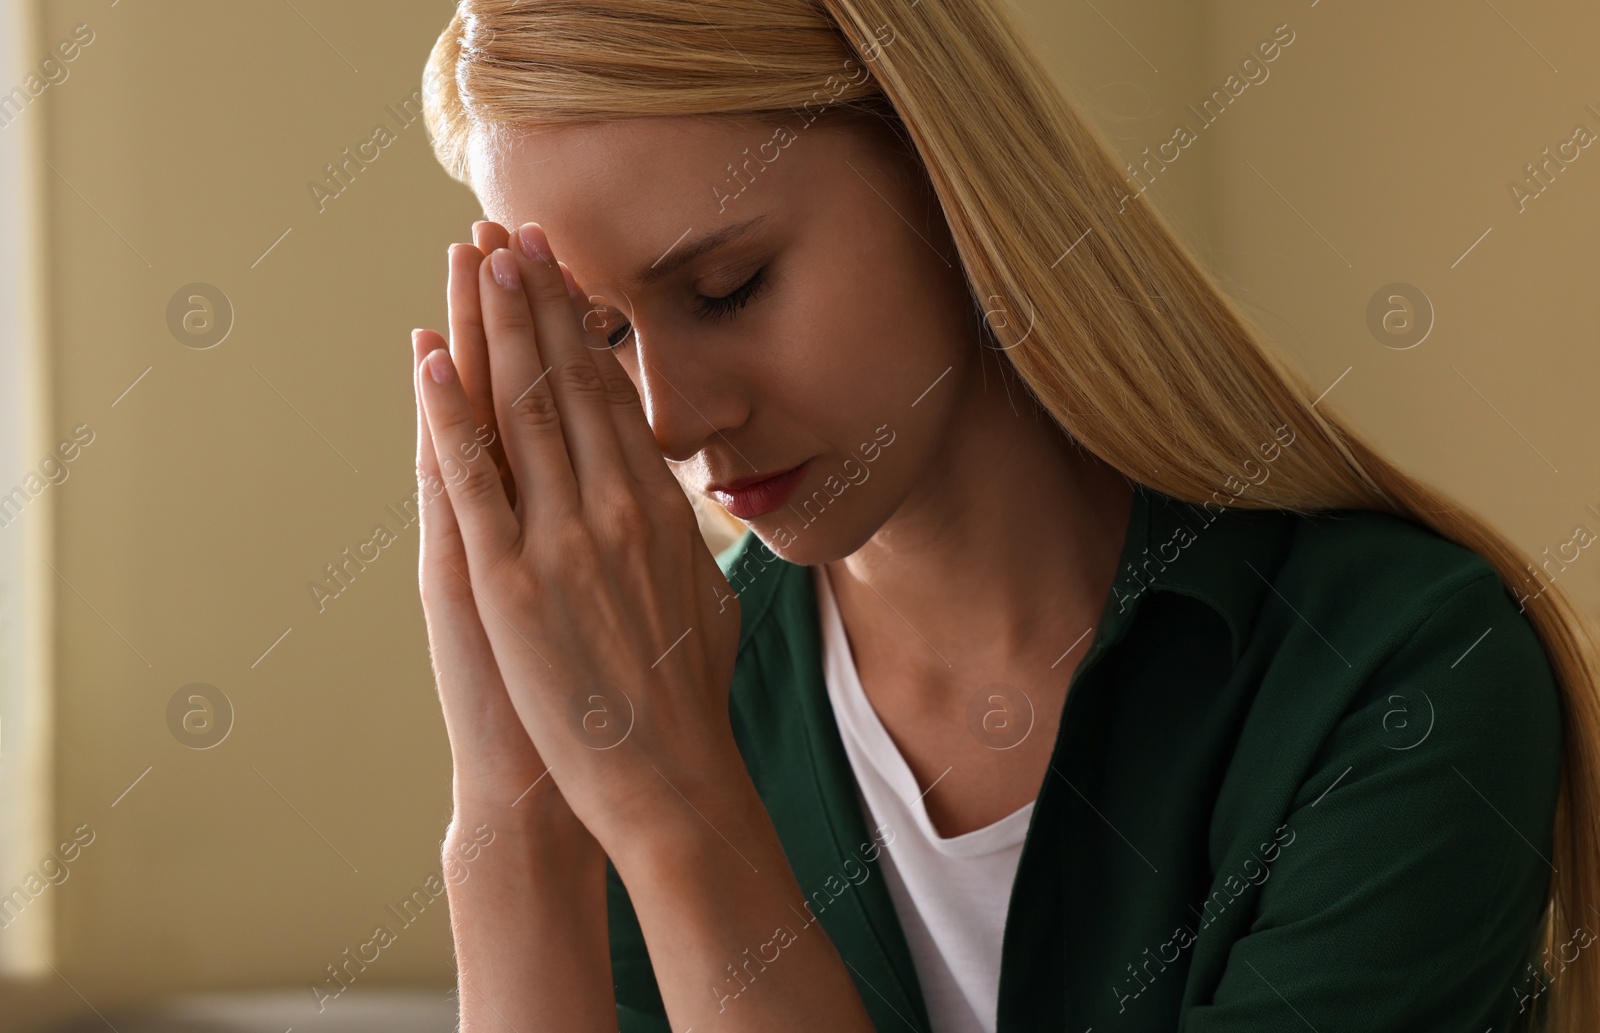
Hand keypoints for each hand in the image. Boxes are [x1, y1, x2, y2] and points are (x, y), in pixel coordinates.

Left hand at [414, 221, 743, 850]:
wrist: (669, 779)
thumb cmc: (691, 701)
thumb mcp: (711, 605)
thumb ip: (692, 545)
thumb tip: (689, 511)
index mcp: (661, 511)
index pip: (613, 398)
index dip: (580, 329)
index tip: (561, 273)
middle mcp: (615, 507)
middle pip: (567, 382)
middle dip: (536, 300)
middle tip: (514, 231)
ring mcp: (560, 538)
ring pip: (521, 409)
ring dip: (493, 328)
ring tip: (473, 260)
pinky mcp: (509, 579)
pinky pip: (472, 477)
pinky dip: (446, 413)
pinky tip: (427, 357)